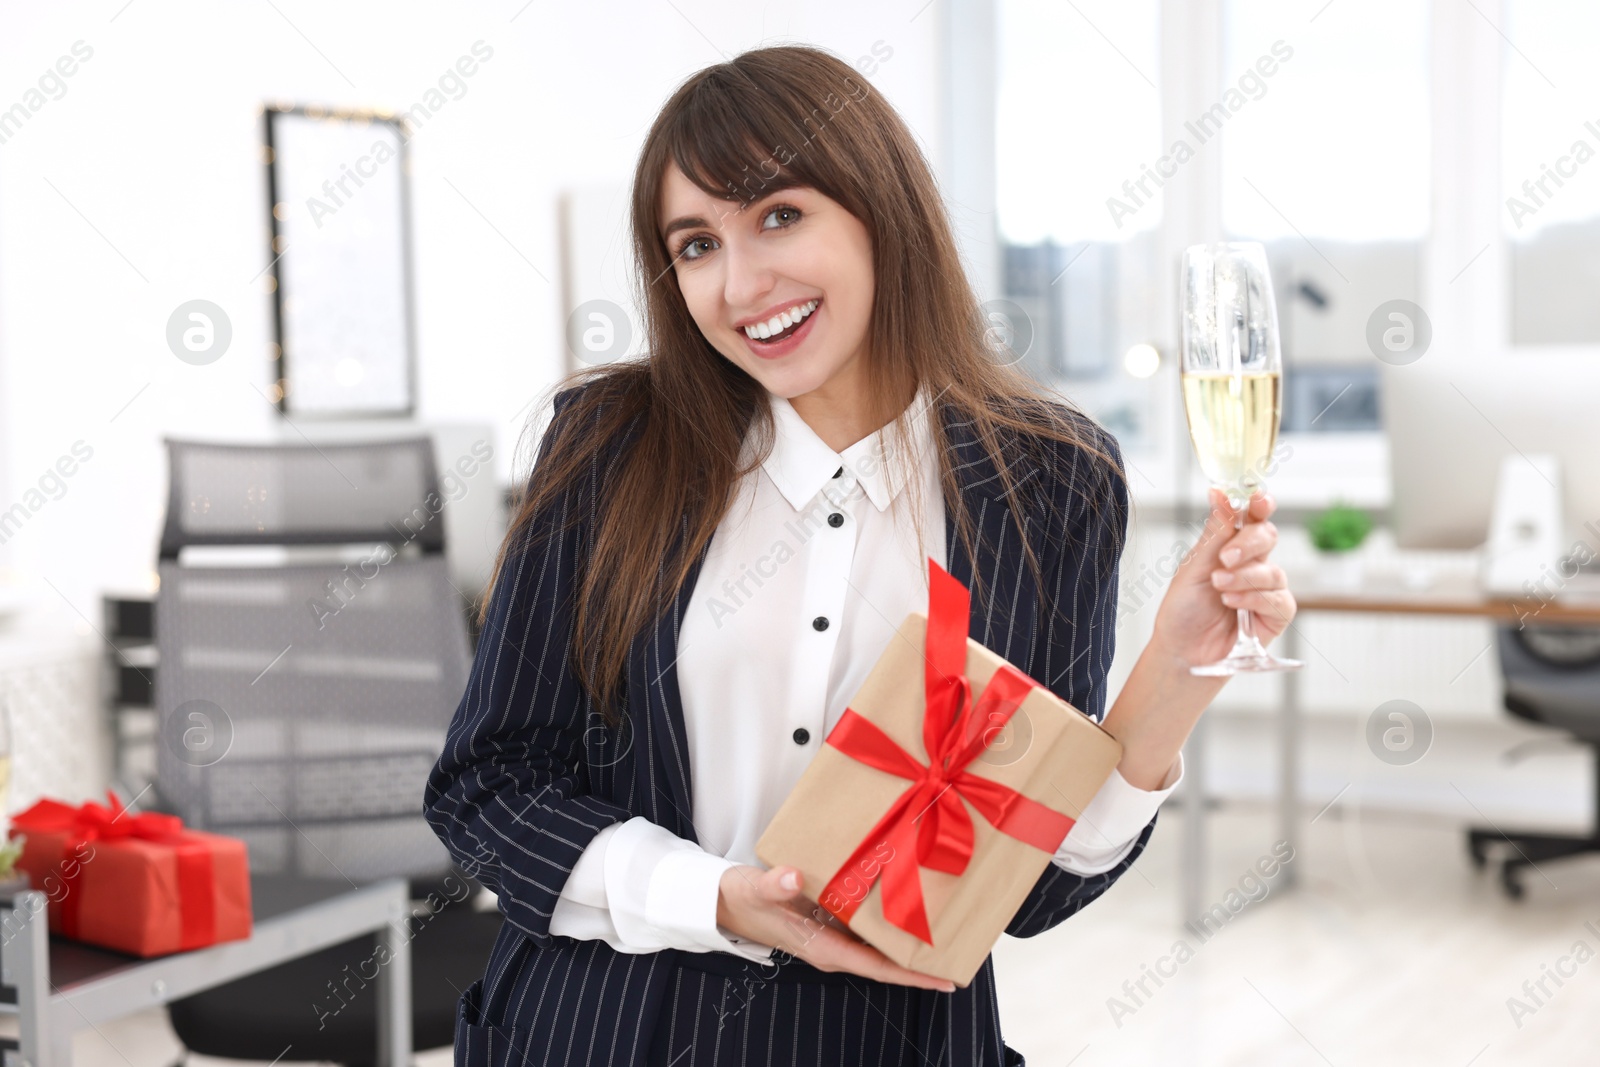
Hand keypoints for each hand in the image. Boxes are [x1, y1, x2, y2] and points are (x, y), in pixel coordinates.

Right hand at [716, 864, 955, 991]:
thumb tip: (792, 876)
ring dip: (909, 941)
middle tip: (960, 951)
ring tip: (947, 930)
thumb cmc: (740, 898)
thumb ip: (773, 884)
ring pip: (879, 945)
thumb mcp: (755, 889)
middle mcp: (834, 947)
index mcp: (823, 949)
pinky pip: (868, 927)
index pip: (877, 968)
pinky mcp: (830, 920)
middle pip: (886, 962)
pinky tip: (908, 906)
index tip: (945, 978)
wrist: (722, 899)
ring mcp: (833, 935)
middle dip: (921, 961)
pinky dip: (890, 921)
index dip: (912, 975)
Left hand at [1151, 487, 1296, 665]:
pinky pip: (1279, 599)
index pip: (1253, 517)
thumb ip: (1215, 533)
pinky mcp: (1275, 614)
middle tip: (1225, 557)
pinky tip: (1232, 603)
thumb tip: (1220, 493)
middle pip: (1268, 536)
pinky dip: (1253, 598)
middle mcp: (1252, 563)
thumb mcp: (1193, 567)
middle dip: (1249, 543)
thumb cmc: (1184, 609)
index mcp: (1230, 546)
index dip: (1260, 504)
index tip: (1257, 499)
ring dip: (1244, 577)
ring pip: (1273, 570)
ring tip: (1219, 587)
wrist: (1181, 651)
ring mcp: (1266, 589)